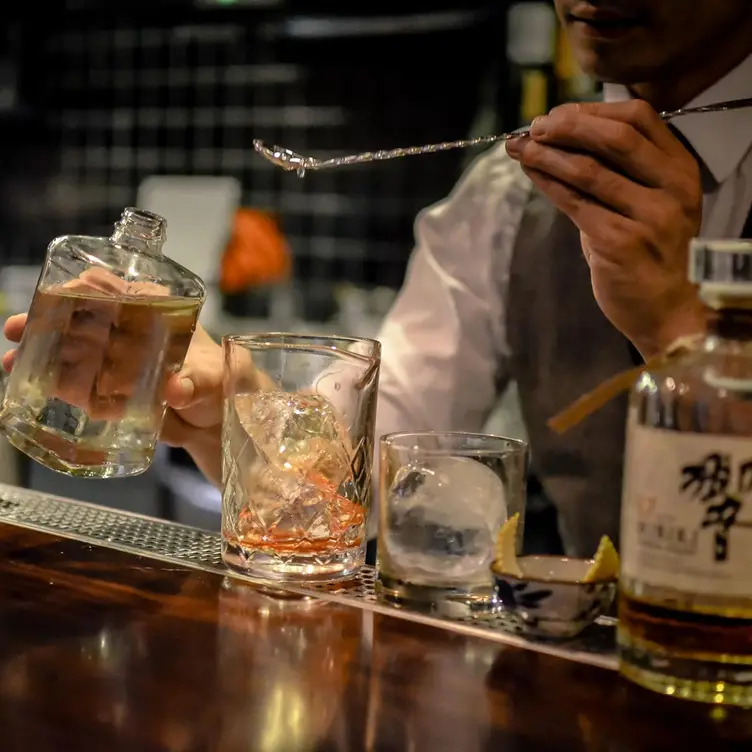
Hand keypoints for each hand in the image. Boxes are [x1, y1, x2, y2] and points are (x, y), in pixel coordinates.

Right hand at [4, 307, 231, 485]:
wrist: (223, 420)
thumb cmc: (226, 381)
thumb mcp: (214, 377)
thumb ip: (195, 383)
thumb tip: (175, 389)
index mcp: (157, 311)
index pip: (116, 288)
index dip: (84, 287)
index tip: (57, 294)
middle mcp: (133, 332)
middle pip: (84, 319)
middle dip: (47, 322)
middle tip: (16, 330)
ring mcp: (121, 362)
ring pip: (77, 353)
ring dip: (45, 357)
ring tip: (14, 366)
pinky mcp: (117, 391)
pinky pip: (86, 388)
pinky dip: (66, 390)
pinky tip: (43, 392)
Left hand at [506, 100, 706, 356]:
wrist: (667, 312)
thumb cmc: (649, 256)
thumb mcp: (648, 204)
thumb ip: (619, 173)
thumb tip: (561, 142)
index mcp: (680, 169)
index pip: (639, 117)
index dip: (592, 110)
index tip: (557, 114)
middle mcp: (671, 187)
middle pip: (614, 136)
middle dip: (566, 126)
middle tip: (533, 127)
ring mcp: (649, 214)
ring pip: (589, 170)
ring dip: (547, 155)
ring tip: (519, 149)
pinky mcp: (620, 241)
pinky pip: (575, 203)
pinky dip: (548, 184)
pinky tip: (531, 174)